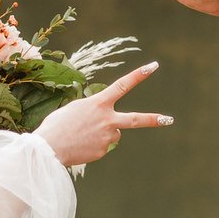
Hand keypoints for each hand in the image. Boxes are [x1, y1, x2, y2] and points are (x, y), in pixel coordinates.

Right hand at [37, 64, 171, 167]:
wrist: (49, 148)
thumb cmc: (57, 125)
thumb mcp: (74, 109)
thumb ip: (93, 112)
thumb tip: (105, 125)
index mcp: (99, 103)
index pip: (123, 85)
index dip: (139, 75)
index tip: (153, 66)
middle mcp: (107, 119)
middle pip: (136, 119)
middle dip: (154, 119)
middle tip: (169, 119)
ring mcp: (107, 137)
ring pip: (112, 134)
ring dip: (101, 134)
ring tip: (82, 136)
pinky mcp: (103, 151)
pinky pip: (102, 146)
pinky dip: (93, 145)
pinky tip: (80, 145)